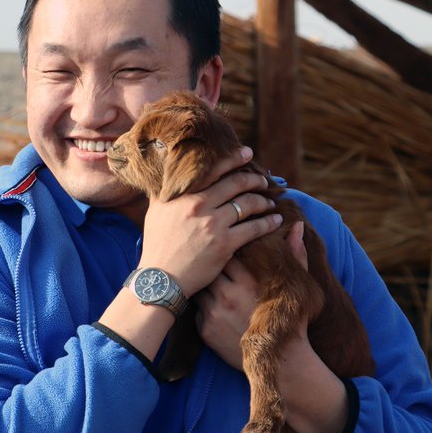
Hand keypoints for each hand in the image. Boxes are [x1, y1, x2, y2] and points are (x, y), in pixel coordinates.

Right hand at [137, 148, 282, 296]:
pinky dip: (268, 222)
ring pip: (248, 204)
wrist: (160, 278)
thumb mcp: (156, 212)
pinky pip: (254, 228)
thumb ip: (166, 191)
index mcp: (184, 195)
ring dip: (263, 200)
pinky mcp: (225, 244)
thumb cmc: (157, 245)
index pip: (213, 169)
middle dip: (255, 180)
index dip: (234, 158)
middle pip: (237, 184)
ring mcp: (213, 224)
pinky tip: (275, 220)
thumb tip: (169, 172)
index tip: (248, 153)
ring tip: (269, 202)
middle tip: (263, 181)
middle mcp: (199, 205)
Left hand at [196, 220, 307, 370]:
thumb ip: (294, 254)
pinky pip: (196, 308)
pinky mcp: (205, 329)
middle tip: (214, 263)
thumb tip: (297, 225)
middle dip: (210, 264)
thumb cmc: (291, 320)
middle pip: (208, 266)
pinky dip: (203, 305)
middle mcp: (228, 294)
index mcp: (249, 280)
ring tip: (213, 284)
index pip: (227, 250)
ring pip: (199, 286)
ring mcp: (215, 312)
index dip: (225, 247)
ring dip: (204, 283)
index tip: (227, 248)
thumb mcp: (296, 285)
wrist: (282, 361)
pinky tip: (215, 307)